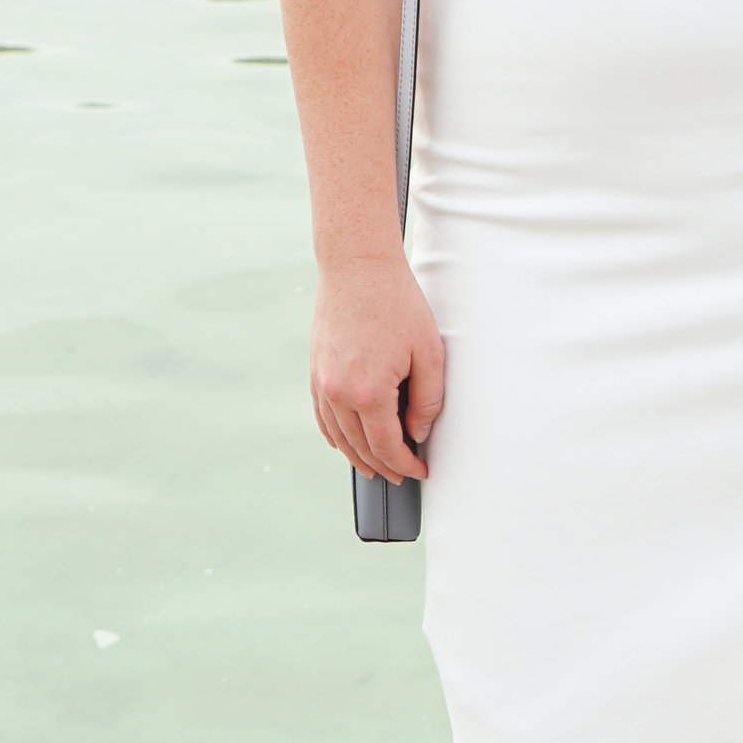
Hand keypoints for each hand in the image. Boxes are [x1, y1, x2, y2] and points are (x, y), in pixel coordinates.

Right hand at [312, 253, 446, 484]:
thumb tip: (419, 432)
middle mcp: (338, 393)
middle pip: (361, 447)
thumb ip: (428, 399)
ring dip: (356, 457)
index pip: (388, 447)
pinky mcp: (315, 369)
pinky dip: (333, 435)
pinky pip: (321, 415)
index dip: (406, 464)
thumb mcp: (428, 352)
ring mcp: (322, 382)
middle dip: (383, 467)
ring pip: (337, 436)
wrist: (357, 266)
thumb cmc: (396, 303)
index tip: (420, 471)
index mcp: (369, 393)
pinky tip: (343, 443)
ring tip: (374, 469)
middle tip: (401, 476)